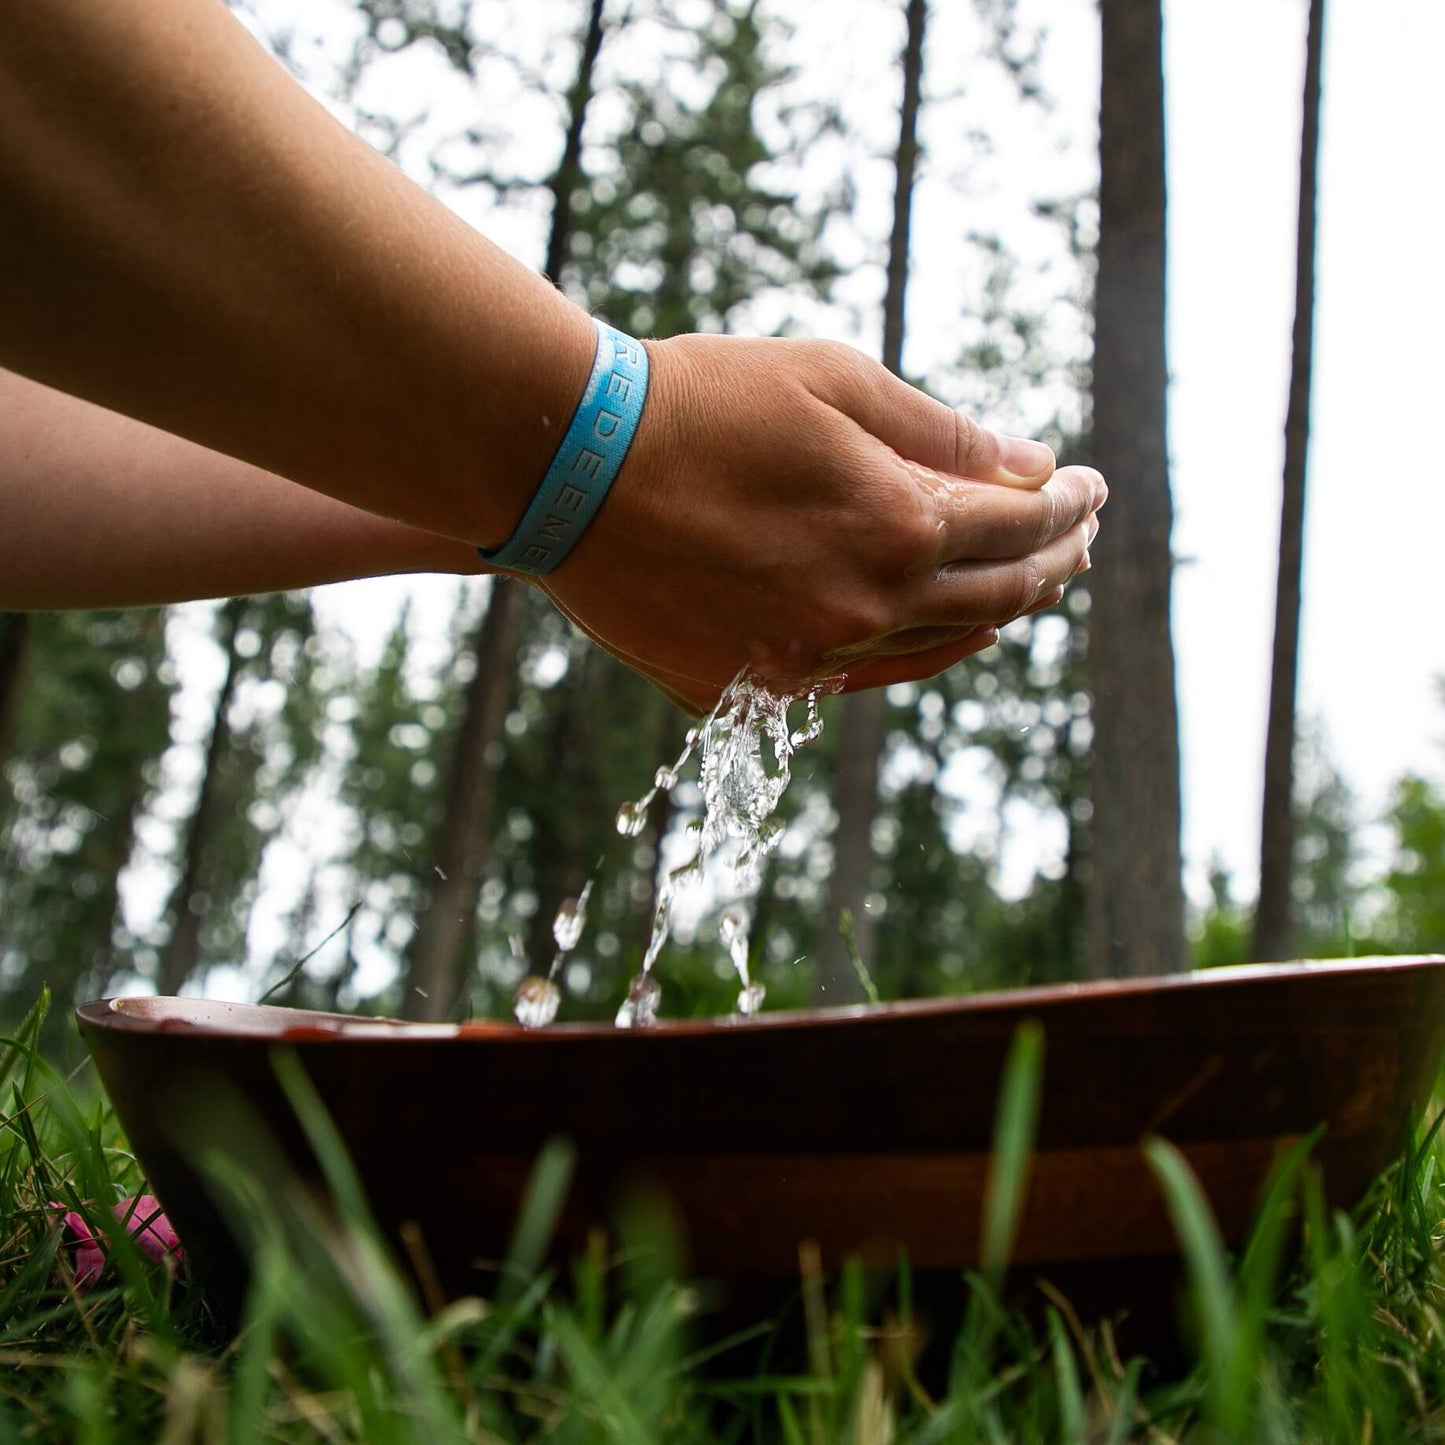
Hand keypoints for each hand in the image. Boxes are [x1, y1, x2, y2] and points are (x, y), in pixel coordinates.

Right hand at [538, 334, 1103, 712]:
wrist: (571, 471)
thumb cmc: (699, 403)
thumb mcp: (831, 379)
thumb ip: (940, 429)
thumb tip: (1030, 462)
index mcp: (897, 524)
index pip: (1021, 520)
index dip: (1066, 500)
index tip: (1089, 482)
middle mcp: (867, 607)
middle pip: (999, 593)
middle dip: (1055, 557)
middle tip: (1082, 531)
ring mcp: (809, 658)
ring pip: (941, 644)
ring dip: (1000, 609)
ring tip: (1037, 579)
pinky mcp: (755, 686)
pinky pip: (867, 676)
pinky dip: (925, 649)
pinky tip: (948, 629)